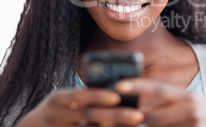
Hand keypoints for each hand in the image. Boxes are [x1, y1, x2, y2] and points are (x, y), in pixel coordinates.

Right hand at [17, 88, 143, 126]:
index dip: (99, 96)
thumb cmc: (57, 110)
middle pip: (90, 115)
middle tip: (137, 115)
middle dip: (115, 116)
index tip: (117, 98)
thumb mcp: (64, 100)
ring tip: (134, 126)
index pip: (80, 95)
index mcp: (58, 98)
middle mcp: (55, 114)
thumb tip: (119, 93)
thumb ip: (84, 97)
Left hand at [116, 79, 205, 126]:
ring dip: (146, 126)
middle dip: (133, 117)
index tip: (119, 85)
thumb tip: (139, 100)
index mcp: (186, 96)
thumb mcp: (188, 99)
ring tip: (132, 122)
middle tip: (118, 114)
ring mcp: (192, 126)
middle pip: (152, 115)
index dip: (138, 86)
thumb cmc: (202, 111)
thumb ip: (167, 98)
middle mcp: (189, 110)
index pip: (158, 88)